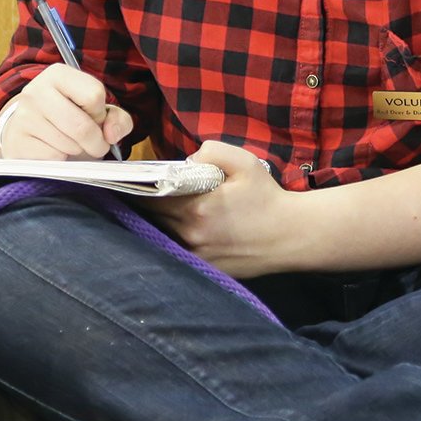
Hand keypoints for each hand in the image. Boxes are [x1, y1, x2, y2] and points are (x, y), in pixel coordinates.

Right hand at [0, 63, 132, 159]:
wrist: (29, 132)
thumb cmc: (69, 119)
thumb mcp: (98, 112)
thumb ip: (118, 119)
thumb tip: (111, 134)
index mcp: (58, 74)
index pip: (94, 95)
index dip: (100, 113)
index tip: (92, 117)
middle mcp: (36, 91)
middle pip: (82, 127)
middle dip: (96, 143)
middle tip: (94, 144)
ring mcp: (24, 117)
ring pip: (69, 146)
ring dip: (77, 152)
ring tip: (69, 143)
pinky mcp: (17, 141)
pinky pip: (53, 159)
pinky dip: (60, 161)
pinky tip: (53, 150)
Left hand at [139, 140, 291, 277]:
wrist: (292, 236)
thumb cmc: (267, 197)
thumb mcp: (244, 163)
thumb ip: (211, 151)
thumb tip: (186, 161)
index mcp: (196, 208)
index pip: (150, 197)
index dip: (137, 188)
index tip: (128, 181)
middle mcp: (190, 235)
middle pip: (152, 218)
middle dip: (144, 205)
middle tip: (134, 192)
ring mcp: (196, 256)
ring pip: (161, 236)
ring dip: (155, 223)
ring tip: (149, 210)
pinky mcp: (204, 269)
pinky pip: (176, 253)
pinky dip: (170, 240)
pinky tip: (170, 230)